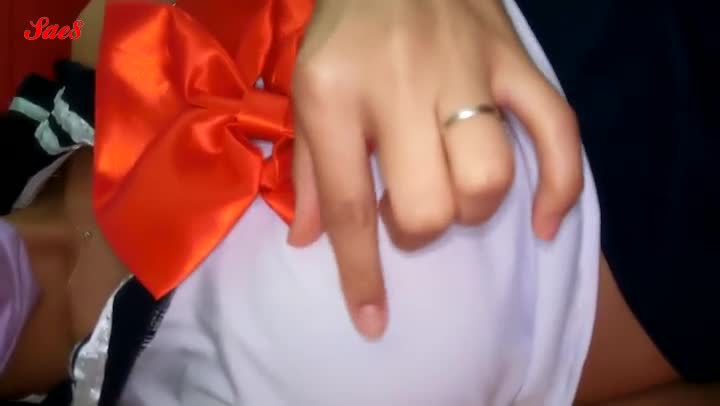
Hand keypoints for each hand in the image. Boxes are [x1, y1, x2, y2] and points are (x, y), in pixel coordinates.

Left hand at [289, 0, 581, 338]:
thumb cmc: (343, 31)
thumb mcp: (306, 91)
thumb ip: (311, 169)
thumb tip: (310, 243)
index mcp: (335, 94)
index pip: (349, 204)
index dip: (361, 272)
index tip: (373, 321)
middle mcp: (401, 85)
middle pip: (427, 203)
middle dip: (417, 231)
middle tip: (405, 210)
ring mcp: (466, 71)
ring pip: (489, 176)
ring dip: (471, 209)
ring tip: (450, 192)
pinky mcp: (513, 60)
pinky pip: (557, 129)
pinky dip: (560, 185)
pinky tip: (544, 222)